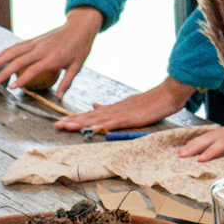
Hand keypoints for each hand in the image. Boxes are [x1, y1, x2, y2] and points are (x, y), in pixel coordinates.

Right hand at [0, 9, 102, 97]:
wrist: (80, 27)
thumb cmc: (80, 48)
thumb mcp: (77, 67)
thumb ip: (67, 83)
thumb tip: (59, 98)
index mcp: (52, 58)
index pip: (33, 70)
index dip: (21, 79)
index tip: (11, 87)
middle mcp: (41, 50)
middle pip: (18, 62)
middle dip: (3, 73)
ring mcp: (36, 43)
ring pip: (14, 51)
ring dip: (0, 60)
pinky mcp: (34, 39)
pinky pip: (18, 45)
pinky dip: (6, 50)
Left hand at [53, 78, 194, 133]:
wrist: (167, 94)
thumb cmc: (150, 103)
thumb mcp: (127, 106)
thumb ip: (109, 107)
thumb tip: (93, 106)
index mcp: (113, 108)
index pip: (90, 114)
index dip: (75, 118)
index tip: (61, 122)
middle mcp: (114, 110)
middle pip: (90, 116)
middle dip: (73, 121)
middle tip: (57, 125)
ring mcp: (122, 113)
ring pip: (98, 119)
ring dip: (82, 123)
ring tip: (67, 126)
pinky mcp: (132, 117)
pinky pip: (115, 122)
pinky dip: (104, 125)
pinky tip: (94, 128)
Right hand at [177, 119, 223, 163]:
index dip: (212, 151)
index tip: (200, 159)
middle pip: (213, 137)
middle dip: (196, 146)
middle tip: (182, 155)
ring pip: (210, 135)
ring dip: (195, 143)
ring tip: (181, 151)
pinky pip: (212, 134)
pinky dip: (200, 138)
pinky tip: (190, 143)